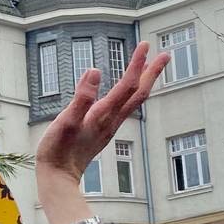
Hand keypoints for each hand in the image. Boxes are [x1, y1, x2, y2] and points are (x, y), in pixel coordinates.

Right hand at [35, 42, 168, 223]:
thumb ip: (81, 98)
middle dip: (152, 73)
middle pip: (138, 94)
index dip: (137, 64)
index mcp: (103, 115)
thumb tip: (94, 70)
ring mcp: (108, 127)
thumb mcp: (65, 122)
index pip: (127, 85)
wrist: (58, 179)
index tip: (145, 45)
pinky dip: (131, 95)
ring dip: (144, 83)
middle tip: (165, 54)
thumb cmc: (58, 152)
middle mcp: (111, 120)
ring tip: (150, 68)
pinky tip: (126, 92)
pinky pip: (124, 109)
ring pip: (133, 102)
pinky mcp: (102, 132)